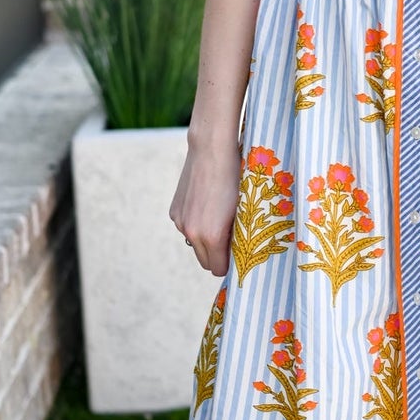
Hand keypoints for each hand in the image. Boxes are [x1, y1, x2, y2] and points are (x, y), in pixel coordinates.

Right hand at [169, 132, 241, 279]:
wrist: (212, 150)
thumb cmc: (236, 177)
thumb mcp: (244, 210)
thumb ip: (239, 236)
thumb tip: (239, 252)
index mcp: (212, 236)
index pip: (218, 269)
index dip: (230, 265)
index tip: (240, 256)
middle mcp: (192, 232)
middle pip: (204, 262)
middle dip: (218, 256)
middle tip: (233, 241)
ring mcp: (180, 222)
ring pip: (195, 245)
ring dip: (206, 241)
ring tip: (221, 220)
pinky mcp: (174, 211)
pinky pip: (187, 228)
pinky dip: (197, 225)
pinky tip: (208, 207)